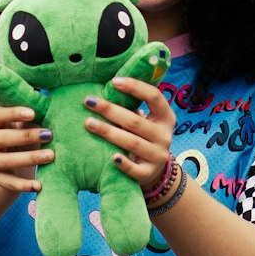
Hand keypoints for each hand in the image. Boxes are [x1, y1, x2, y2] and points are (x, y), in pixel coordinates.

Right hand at [0, 105, 53, 194]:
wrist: (11, 160)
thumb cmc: (21, 133)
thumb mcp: (22, 124)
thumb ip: (30, 118)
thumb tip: (50, 111)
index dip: (13, 113)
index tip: (33, 113)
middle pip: (1, 138)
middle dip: (26, 136)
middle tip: (49, 135)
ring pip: (6, 161)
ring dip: (29, 158)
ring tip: (50, 156)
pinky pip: (9, 182)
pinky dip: (23, 185)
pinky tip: (38, 186)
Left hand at [84, 77, 175, 192]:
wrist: (153, 170)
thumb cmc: (142, 136)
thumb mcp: (145, 121)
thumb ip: (132, 107)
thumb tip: (103, 89)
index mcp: (165, 117)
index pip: (154, 96)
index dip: (135, 87)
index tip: (114, 81)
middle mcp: (164, 136)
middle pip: (135, 121)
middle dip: (110, 110)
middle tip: (89, 101)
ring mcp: (158, 156)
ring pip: (132, 142)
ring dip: (109, 132)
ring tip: (89, 123)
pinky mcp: (149, 173)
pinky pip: (135, 170)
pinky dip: (124, 164)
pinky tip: (112, 157)